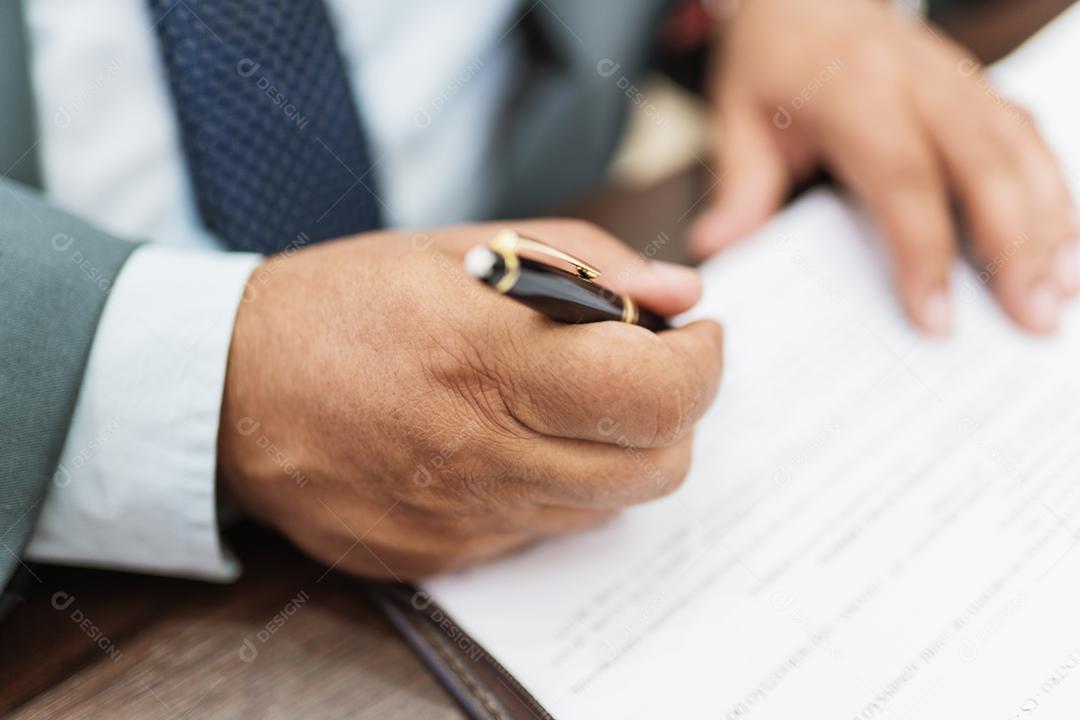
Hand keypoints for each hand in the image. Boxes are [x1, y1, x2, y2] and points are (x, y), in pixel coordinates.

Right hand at [217, 221, 723, 578]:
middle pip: (654, 468)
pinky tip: (510, 442)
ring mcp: (459, 518)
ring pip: (605, 507)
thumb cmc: (347, 302)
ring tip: (565, 401)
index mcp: (485, 355)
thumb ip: (587, 262)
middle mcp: (478, 451)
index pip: (653, 395)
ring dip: (615, 453)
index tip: (696, 338)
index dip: (701, 367)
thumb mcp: (466, 245)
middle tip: (641, 371)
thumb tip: (678, 297)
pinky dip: (556, 488)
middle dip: (674, 416)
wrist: (230, 387)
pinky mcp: (439, 558)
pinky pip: (541, 533)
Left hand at [690, 0, 1079, 333]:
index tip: (936, 316)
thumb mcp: (738, 116)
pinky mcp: (977, 88)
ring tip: (1064, 292)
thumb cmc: (773, 58)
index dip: (925, 250)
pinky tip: (1066, 239)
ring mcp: (958, 81)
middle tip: (1034, 319)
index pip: (903, 179)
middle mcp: (921, 83)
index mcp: (856, 92)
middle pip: (986, 166)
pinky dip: (1054, 187)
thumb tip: (719, 249)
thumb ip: (739, 185)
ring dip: (1051, 221)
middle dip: (1017, 246)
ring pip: (1021, 151)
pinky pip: (1028, 137)